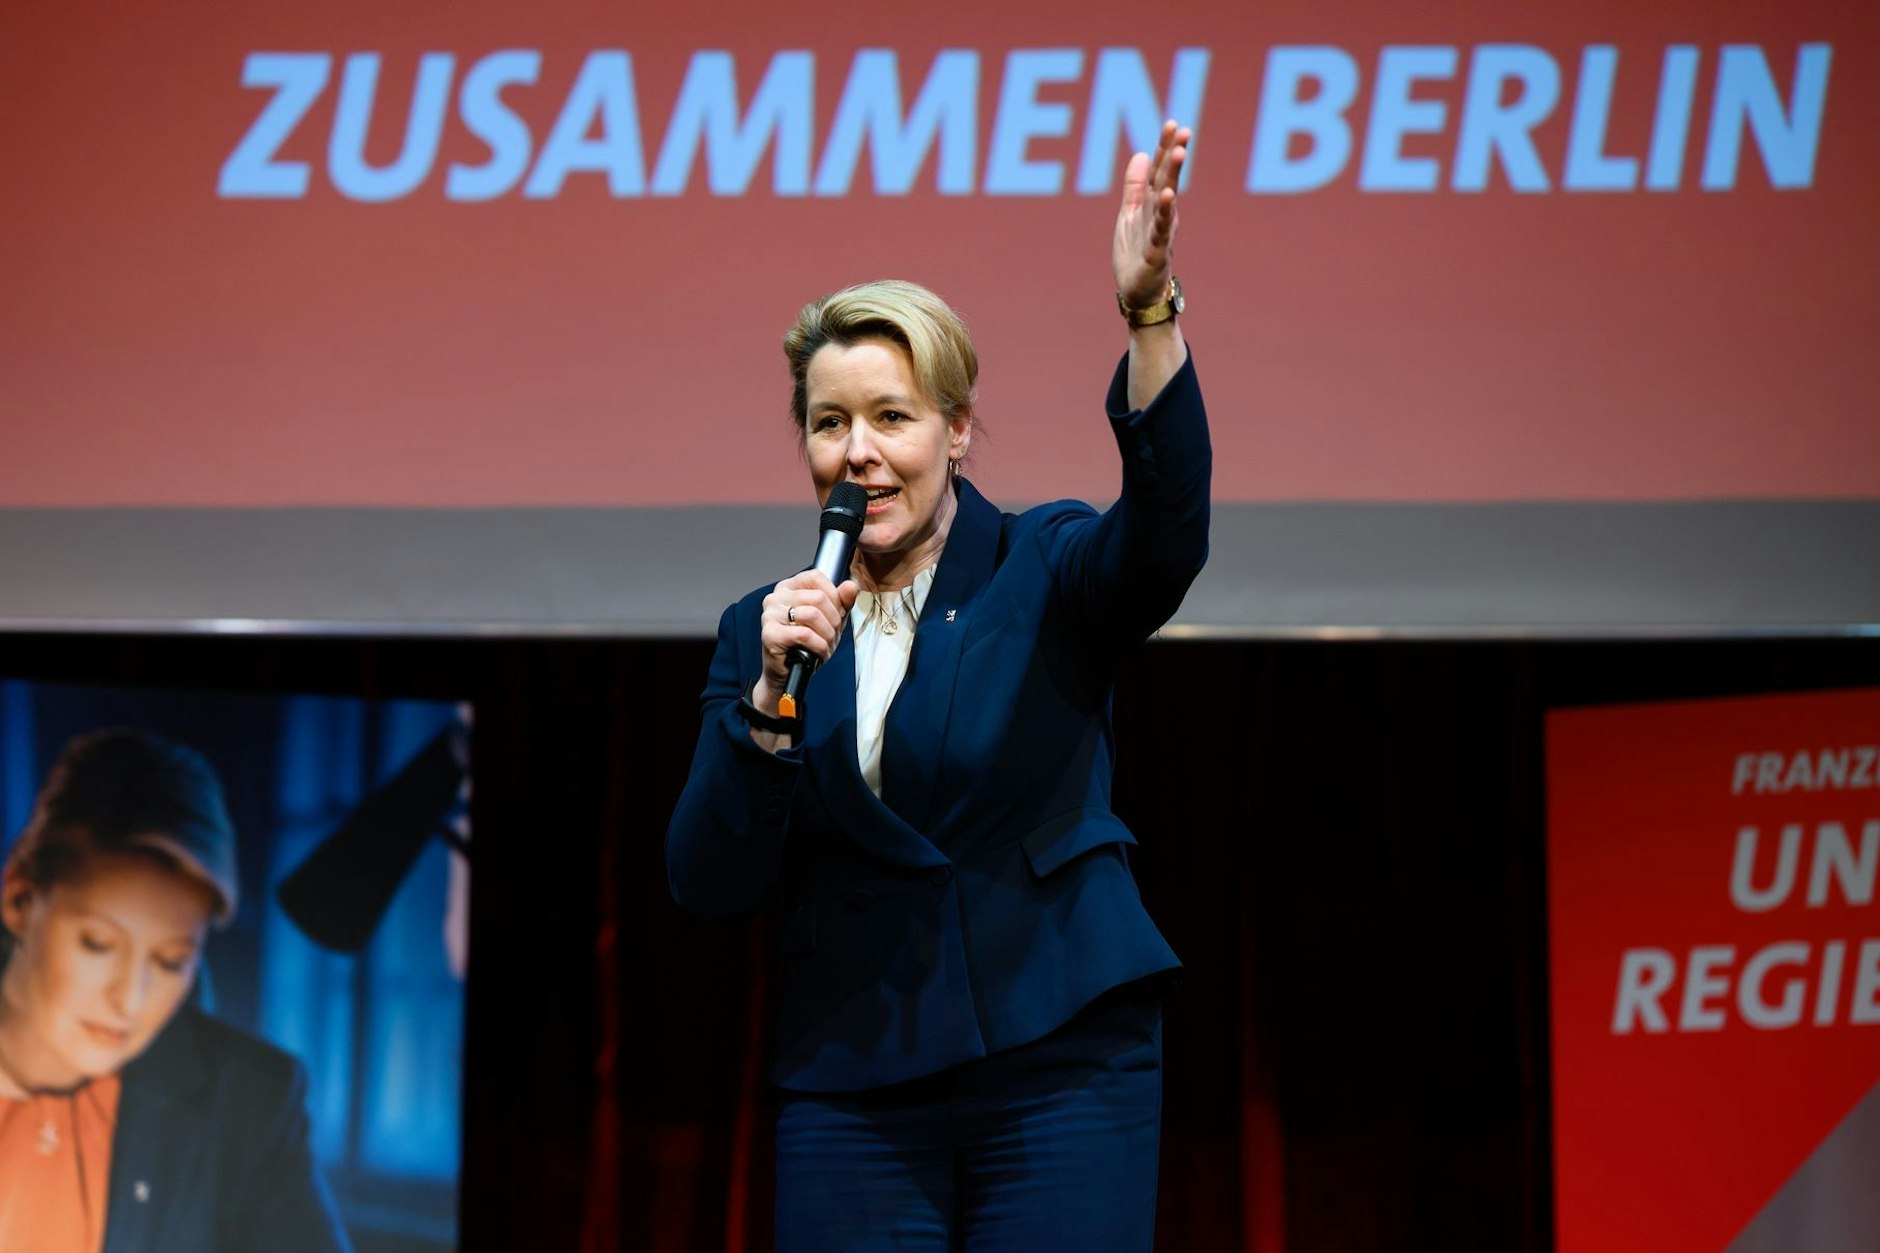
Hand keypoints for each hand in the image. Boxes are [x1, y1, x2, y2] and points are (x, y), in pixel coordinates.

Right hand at [755, 571, 859, 712]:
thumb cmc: (807, 645)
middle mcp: (774, 597)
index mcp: (787, 587)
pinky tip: (818, 652)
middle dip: (833, 620)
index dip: (833, 596)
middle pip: (817, 597)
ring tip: (826, 645)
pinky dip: (818, 646)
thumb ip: (842, 601)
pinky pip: (804, 634)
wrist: (789, 674)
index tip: (836, 614)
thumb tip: (851, 585)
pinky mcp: (770, 634)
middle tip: (832, 635)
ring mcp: (769, 615)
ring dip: (827, 634)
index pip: (816, 577)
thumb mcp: (830, 619)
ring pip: (812, 614)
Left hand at [1112, 120, 1189, 309]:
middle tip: (1184, 130)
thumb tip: (1140, 153)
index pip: (1160, 171)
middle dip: (1174, 154)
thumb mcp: (1129, 215)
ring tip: (1179, 153)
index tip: (1172, 123)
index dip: (1164, 148)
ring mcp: (1160, 232)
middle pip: (1168, 179)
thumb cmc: (1135, 255)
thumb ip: (1134, 187)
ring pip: (1167, 199)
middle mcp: (1161, 215)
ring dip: (1173, 176)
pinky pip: (1160, 228)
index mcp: (1153, 205)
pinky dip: (1163, 211)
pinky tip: (1167, 195)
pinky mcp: (1156, 251)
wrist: (1137, 294)